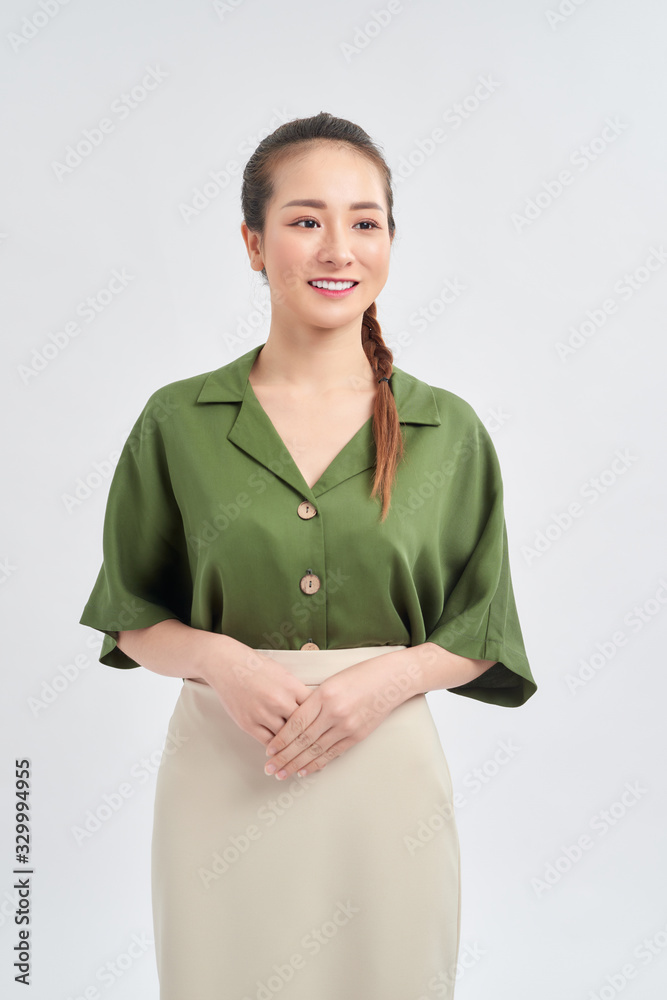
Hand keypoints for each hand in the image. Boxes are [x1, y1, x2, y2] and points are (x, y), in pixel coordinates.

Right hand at [202, 640, 314, 745]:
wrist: (226, 664)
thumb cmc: (255, 666)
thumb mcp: (283, 673)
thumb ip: (296, 691)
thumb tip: (312, 707)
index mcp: (291, 685)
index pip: (314, 709)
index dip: (320, 718)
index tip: (323, 726)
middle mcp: (279, 700)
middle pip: (302, 726)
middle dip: (309, 735)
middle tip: (316, 744)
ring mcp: (262, 713)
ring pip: (286, 738)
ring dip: (292, 745)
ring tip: (300, 752)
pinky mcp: (248, 723)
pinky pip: (267, 742)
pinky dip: (276, 748)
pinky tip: (281, 750)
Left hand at [263, 655, 410, 780]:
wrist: (391, 679)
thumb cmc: (360, 675)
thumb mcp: (332, 681)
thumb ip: (313, 701)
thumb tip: (293, 723)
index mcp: (325, 695)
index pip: (296, 723)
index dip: (280, 740)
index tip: (269, 751)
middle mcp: (335, 712)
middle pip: (303, 740)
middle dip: (284, 757)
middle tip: (269, 769)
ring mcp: (348, 726)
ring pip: (316, 750)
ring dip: (297, 765)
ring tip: (283, 774)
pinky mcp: (358, 735)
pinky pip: (333, 753)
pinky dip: (318, 764)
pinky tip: (306, 771)